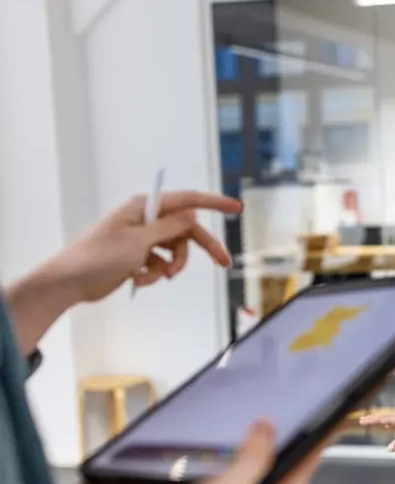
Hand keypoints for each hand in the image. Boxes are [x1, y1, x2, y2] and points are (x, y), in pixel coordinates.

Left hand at [52, 190, 241, 303]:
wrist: (71, 282)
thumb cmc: (98, 257)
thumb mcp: (139, 241)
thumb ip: (169, 227)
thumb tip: (192, 214)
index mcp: (144, 208)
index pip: (187, 201)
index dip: (214, 203)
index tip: (235, 207)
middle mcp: (145, 220)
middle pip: (186, 230)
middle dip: (202, 249)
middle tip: (224, 263)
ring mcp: (142, 238)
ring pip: (176, 251)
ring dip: (170, 267)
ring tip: (155, 278)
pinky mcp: (138, 256)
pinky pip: (162, 263)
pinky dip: (155, 274)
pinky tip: (139, 279)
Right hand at [143, 422, 320, 483]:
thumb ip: (253, 458)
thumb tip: (270, 426)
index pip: (308, 465)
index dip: (316, 439)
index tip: (318, 410)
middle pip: (292, 472)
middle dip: (291, 443)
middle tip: (285, 409)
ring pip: (270, 480)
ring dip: (267, 455)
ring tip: (260, 424)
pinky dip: (250, 469)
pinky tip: (234, 457)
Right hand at [359, 411, 394, 451]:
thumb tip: (389, 449)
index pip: (382, 419)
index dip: (371, 421)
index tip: (361, 421)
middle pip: (384, 418)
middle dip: (373, 419)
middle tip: (362, 420)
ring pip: (389, 419)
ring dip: (380, 421)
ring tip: (373, 422)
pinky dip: (389, 423)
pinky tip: (389, 426)